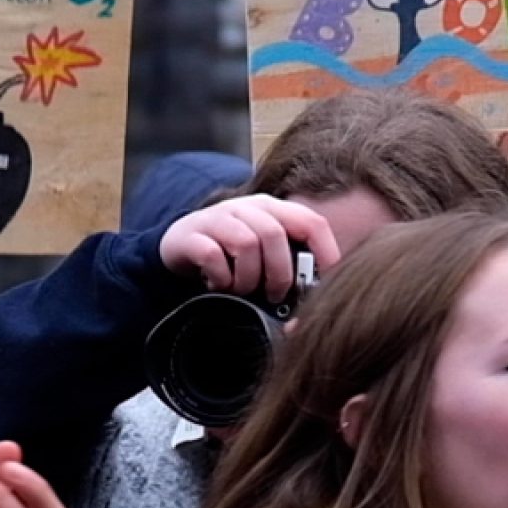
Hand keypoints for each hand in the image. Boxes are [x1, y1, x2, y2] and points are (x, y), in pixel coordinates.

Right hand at [158, 194, 340, 301]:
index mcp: (273, 209)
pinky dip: (221, 279)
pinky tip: (218, 286)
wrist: (180, 244)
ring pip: (246, 244)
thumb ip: (290, 263)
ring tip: (241, 290)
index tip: (327, 283)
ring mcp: (217, 218)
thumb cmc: (230, 253)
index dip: (325, 252)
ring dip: (248, 278)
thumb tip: (316, 299)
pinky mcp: (191, 235)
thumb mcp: (264, 251)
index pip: (311, 222)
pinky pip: (213, 256)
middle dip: (279, 273)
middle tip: (274, 296)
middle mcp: (247, 207)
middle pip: (275, 235)